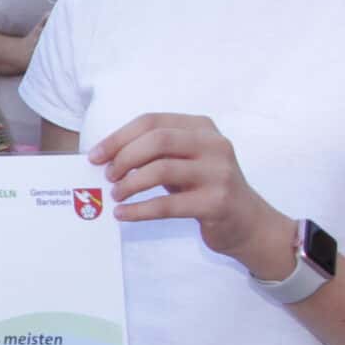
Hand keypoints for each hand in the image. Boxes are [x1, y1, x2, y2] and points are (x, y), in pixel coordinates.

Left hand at [89, 113, 294, 279]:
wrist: (249, 223)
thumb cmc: (205, 188)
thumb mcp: (185, 160)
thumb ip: (155, 152)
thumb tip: (104, 156)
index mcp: (202, 127)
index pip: (152, 121)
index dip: (118, 137)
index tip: (95, 156)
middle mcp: (214, 144)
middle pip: (157, 140)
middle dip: (124, 157)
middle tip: (108, 176)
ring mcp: (218, 173)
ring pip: (161, 170)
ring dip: (130, 184)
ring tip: (116, 195)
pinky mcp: (217, 202)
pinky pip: (167, 205)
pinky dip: (139, 210)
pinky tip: (123, 214)